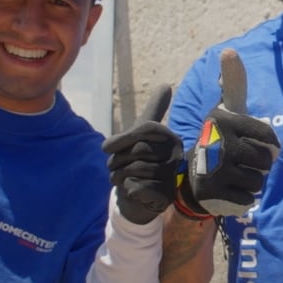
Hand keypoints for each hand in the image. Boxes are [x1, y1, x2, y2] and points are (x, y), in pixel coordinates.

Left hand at [101, 85, 181, 224]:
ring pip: (133, 169)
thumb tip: (166, 85)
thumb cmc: (139, 161)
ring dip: (119, 176)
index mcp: (171, 139)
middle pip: (137, 150)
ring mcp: (171, 177)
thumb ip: (154, 110)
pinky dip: (127, 189)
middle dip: (117, 160)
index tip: (106, 148)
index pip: (145, 129)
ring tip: (123, 178)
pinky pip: (134, 187)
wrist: (139, 197)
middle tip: (117, 167)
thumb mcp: (142, 134)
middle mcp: (175, 156)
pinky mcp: (164, 196)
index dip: (121, 138)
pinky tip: (133, 191)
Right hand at [182, 49, 279, 217]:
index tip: (250, 143)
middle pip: (266, 162)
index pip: (270, 139)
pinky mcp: (213, 193)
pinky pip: (248, 199)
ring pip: (259, 182)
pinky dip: (243, 198)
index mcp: (223, 120)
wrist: (192, 173)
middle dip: (259, 165)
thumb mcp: (226, 110)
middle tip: (240, 160)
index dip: (268, 145)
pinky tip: (229, 189)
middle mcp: (217, 143)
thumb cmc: (219, 137)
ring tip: (234, 174)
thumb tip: (229, 51)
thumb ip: (234, 83)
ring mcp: (214, 170)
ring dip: (251, 181)